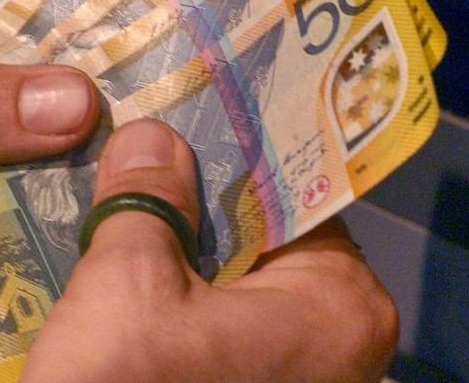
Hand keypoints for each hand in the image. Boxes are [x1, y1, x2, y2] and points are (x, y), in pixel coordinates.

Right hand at [21, 119, 398, 382]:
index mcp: (340, 300)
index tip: (182, 112)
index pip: (293, 190)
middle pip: (265, 239)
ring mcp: (302, 378)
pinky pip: (223, 329)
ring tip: (125, 194)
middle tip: (141, 149)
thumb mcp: (129, 288)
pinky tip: (128, 267)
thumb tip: (153, 135)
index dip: (231, 151)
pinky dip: (181, 300)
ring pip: (239, 285)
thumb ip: (147, 201)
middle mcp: (343, 342)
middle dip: (199, 201)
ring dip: (182, 250)